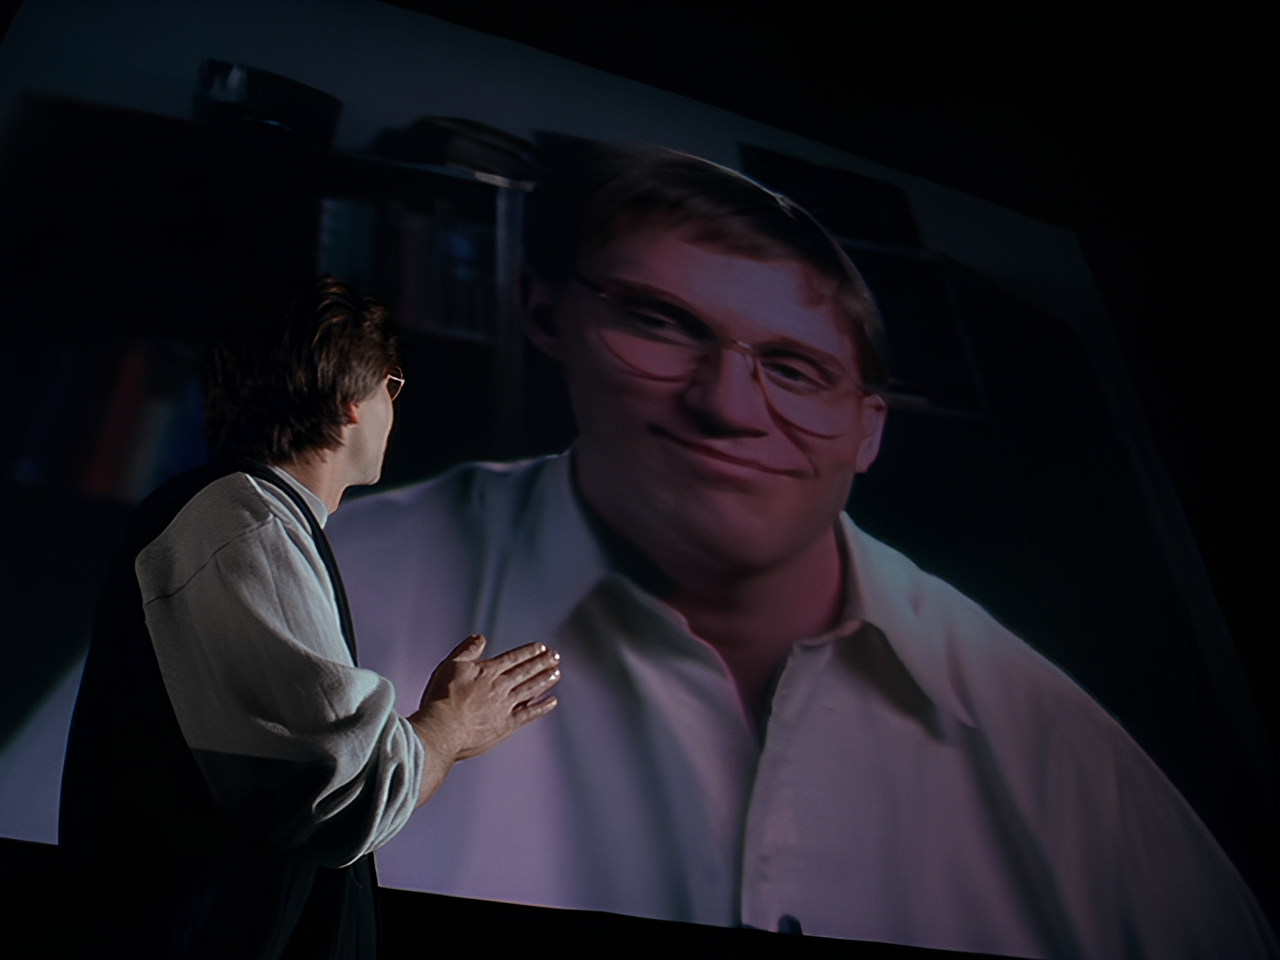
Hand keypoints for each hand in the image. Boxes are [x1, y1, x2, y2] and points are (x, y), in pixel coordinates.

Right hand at [408, 635, 559, 766]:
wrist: (443, 728)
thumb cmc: (442, 698)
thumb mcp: (450, 666)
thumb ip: (467, 651)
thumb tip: (479, 638)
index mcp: (487, 671)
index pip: (513, 658)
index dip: (528, 652)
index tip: (541, 647)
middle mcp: (500, 686)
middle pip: (525, 671)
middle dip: (542, 663)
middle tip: (555, 657)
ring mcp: (505, 706)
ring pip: (530, 689)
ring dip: (545, 680)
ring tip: (556, 673)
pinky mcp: (506, 725)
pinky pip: (529, 714)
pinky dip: (542, 707)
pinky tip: (552, 701)